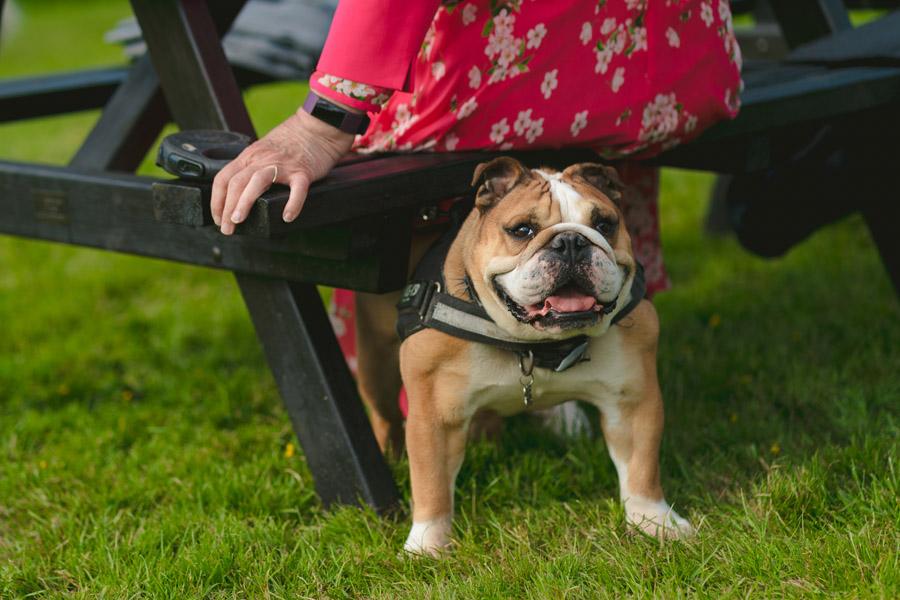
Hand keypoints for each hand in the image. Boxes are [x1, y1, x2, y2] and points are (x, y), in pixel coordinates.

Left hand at [211, 107, 354, 234]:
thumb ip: (251, 169)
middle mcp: (262, 160)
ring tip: (239, 221)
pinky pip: (297, 189)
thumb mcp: (262, 151)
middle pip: (236, 182)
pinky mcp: (303, 172)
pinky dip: (292, 204)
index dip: (216, 201)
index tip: (218, 218)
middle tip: (227, 228)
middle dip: (226, 208)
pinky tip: (288, 216)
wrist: (316, 128)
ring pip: (257, 182)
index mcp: (250, 157)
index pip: (224, 178)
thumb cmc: (291, 142)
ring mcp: (283, 166)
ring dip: (244, 203)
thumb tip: (240, 195)